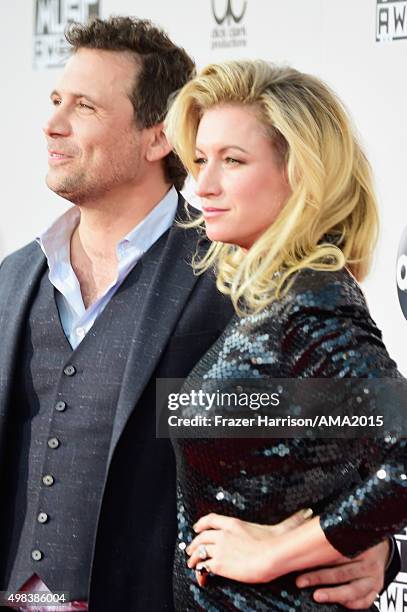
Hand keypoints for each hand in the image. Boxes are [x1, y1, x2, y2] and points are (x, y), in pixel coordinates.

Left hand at [186, 508, 312, 586]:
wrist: (270, 557)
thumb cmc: (276, 543)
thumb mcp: (280, 527)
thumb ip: (291, 520)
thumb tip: (307, 512)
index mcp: (234, 523)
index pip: (211, 519)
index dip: (201, 523)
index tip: (197, 526)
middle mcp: (223, 533)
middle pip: (201, 535)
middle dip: (194, 542)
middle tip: (191, 549)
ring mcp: (219, 548)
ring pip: (198, 551)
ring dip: (193, 558)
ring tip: (192, 564)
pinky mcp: (219, 563)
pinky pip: (203, 568)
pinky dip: (200, 573)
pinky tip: (201, 578)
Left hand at [295, 539, 389, 608]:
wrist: (378, 544)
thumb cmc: (355, 536)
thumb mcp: (341, 529)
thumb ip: (324, 534)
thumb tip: (299, 537)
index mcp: (360, 542)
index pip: (336, 552)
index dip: (318, 558)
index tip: (301, 563)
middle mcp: (369, 561)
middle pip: (342, 572)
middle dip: (319, 578)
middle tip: (301, 581)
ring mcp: (374, 576)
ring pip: (353, 590)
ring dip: (333, 594)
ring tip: (317, 595)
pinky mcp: (376, 588)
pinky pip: (364, 601)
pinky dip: (350, 603)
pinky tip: (337, 602)